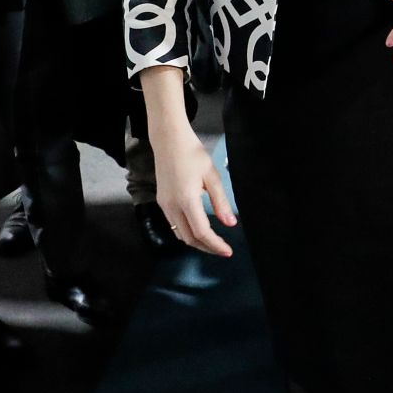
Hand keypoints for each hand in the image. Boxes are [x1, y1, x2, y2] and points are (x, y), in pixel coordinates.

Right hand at [150, 124, 236, 257]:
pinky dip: (187, 232)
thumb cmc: (193, 154)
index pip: (201, 232)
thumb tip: (231, 223)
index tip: (228, 251)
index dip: (215, 245)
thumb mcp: (212, 176)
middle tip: (223, 249)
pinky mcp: (162, 202)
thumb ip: (221, 202)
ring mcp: (164, 205)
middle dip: (207, 247)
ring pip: (180, 234)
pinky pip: (174, 224)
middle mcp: (172, 206)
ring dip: (196, 242)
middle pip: (189, 238)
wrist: (169, 141)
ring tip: (213, 242)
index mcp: (186, 200)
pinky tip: (198, 229)